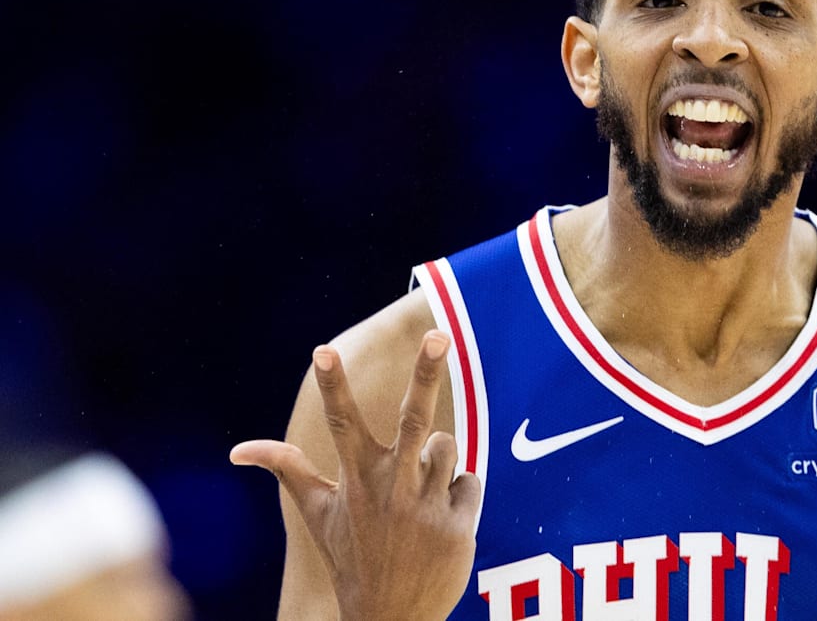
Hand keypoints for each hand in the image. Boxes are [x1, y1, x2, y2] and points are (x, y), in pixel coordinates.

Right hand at [231, 330, 479, 620]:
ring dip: (439, 462)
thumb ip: (288, 471)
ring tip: (421, 495)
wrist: (390, 616)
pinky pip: (470, 481)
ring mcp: (425, 506)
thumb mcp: (318, 513)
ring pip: (449, 446)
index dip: (331, 384)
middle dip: (426, 372)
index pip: (341, 422)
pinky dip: (460, 494)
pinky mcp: (457, 525)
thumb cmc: (354, 555)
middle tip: (439, 333)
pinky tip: (442, 521)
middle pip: (414, 416)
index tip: (322, 349)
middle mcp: (391, 487)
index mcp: (356, 479)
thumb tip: (237, 450)